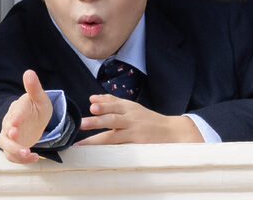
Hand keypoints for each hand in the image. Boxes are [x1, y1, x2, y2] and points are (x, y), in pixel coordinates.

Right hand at [0, 69, 52, 163]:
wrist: (35, 120)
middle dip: (11, 137)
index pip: (15, 113)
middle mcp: (10, 123)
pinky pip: (12, 155)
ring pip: (6, 145)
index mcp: (18, 109)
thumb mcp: (40, 99)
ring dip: (15, 150)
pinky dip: (21, 158)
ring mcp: (9, 136)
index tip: (15, 123)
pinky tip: (34, 158)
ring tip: (28, 153)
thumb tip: (29, 72)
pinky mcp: (12, 147)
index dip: (15, 117)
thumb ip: (34, 88)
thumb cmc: (37, 108)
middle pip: (6, 131)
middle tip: (16, 138)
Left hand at [75, 95, 201, 144]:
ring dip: (96, 139)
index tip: (91, 104)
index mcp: (130, 108)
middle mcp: (131, 119)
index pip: (115, 104)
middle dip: (97, 120)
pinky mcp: (136, 145)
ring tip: (81, 143)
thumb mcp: (133, 107)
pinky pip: (119, 149)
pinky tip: (96, 155)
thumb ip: (113, 102)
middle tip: (82, 122)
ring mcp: (134, 133)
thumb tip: (93, 98)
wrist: (171, 131)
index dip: (103, 104)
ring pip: (113, 136)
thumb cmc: (148, 119)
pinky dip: (107, 151)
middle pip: (112, 119)